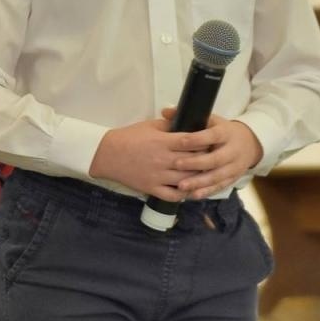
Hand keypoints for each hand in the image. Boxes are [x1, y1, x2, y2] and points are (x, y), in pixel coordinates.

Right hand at [88, 118, 215, 200]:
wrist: (107, 154)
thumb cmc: (128, 137)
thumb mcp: (149, 125)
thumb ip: (169, 125)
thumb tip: (187, 124)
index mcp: (164, 142)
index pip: (193, 143)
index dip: (205, 143)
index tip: (211, 142)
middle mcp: (164, 160)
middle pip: (194, 162)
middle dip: (205, 160)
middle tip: (212, 159)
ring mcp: (158, 176)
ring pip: (187, 180)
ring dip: (198, 178)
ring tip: (204, 175)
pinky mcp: (152, 188)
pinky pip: (173, 195)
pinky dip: (184, 194)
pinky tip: (189, 190)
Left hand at [169, 112, 263, 198]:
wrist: (249, 144)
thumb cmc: (223, 131)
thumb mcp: (211, 120)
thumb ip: (189, 117)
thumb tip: (165, 111)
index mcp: (226, 133)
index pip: (212, 136)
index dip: (197, 139)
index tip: (180, 141)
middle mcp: (232, 151)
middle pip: (215, 159)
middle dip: (195, 163)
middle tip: (176, 164)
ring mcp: (234, 167)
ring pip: (217, 176)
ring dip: (199, 182)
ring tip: (181, 186)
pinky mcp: (233, 179)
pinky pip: (219, 187)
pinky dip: (206, 192)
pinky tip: (193, 195)